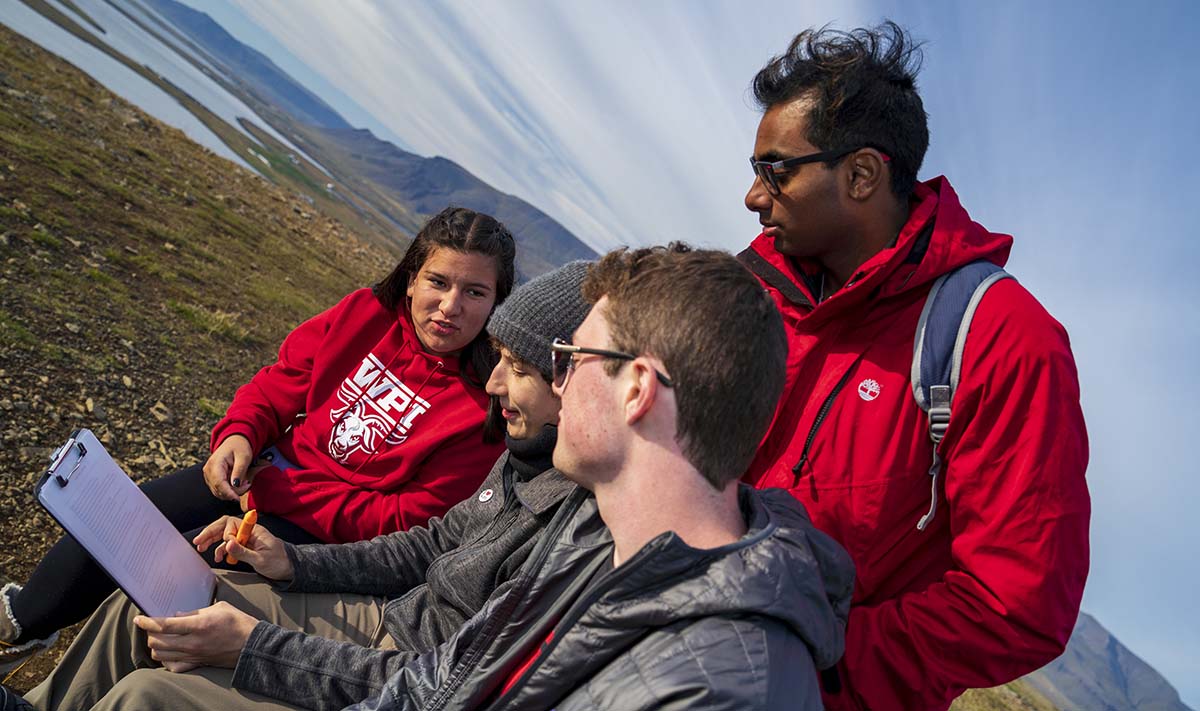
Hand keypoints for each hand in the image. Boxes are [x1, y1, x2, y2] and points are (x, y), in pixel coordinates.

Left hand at [134, 602, 257, 671]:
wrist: (252, 644)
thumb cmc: (238, 622)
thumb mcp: (219, 608)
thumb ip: (195, 612)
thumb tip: (177, 616)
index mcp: (198, 625)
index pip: (164, 625)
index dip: (147, 621)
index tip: (138, 618)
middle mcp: (193, 643)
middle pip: (157, 642)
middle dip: (150, 633)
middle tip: (153, 626)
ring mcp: (194, 655)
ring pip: (161, 655)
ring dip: (156, 646)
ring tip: (160, 637)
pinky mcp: (197, 664)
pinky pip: (173, 666)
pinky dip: (166, 659)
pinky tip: (170, 651)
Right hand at [193, 515, 293, 580]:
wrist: (289, 570)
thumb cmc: (279, 562)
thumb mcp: (261, 559)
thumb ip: (243, 552)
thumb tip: (227, 543)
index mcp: (254, 530)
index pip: (232, 523)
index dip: (224, 532)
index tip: (225, 545)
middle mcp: (248, 532)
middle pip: (225, 527)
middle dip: (210, 533)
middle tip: (198, 542)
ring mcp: (246, 539)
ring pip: (225, 536)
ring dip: (213, 542)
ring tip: (202, 549)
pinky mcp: (246, 547)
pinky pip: (230, 545)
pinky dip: (222, 550)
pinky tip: (218, 557)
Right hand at [203, 435, 253, 499]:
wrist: (234, 442)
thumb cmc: (240, 447)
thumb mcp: (244, 457)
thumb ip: (239, 471)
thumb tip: (235, 485)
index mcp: (215, 463)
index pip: (218, 483)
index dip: (228, 493)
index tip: (237, 498)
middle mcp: (208, 470)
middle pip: (218, 489)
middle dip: (234, 492)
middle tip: (248, 484)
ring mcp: (209, 475)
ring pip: (219, 492)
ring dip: (232, 492)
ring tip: (245, 482)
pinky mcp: (212, 478)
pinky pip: (220, 489)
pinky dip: (230, 490)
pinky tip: (239, 483)